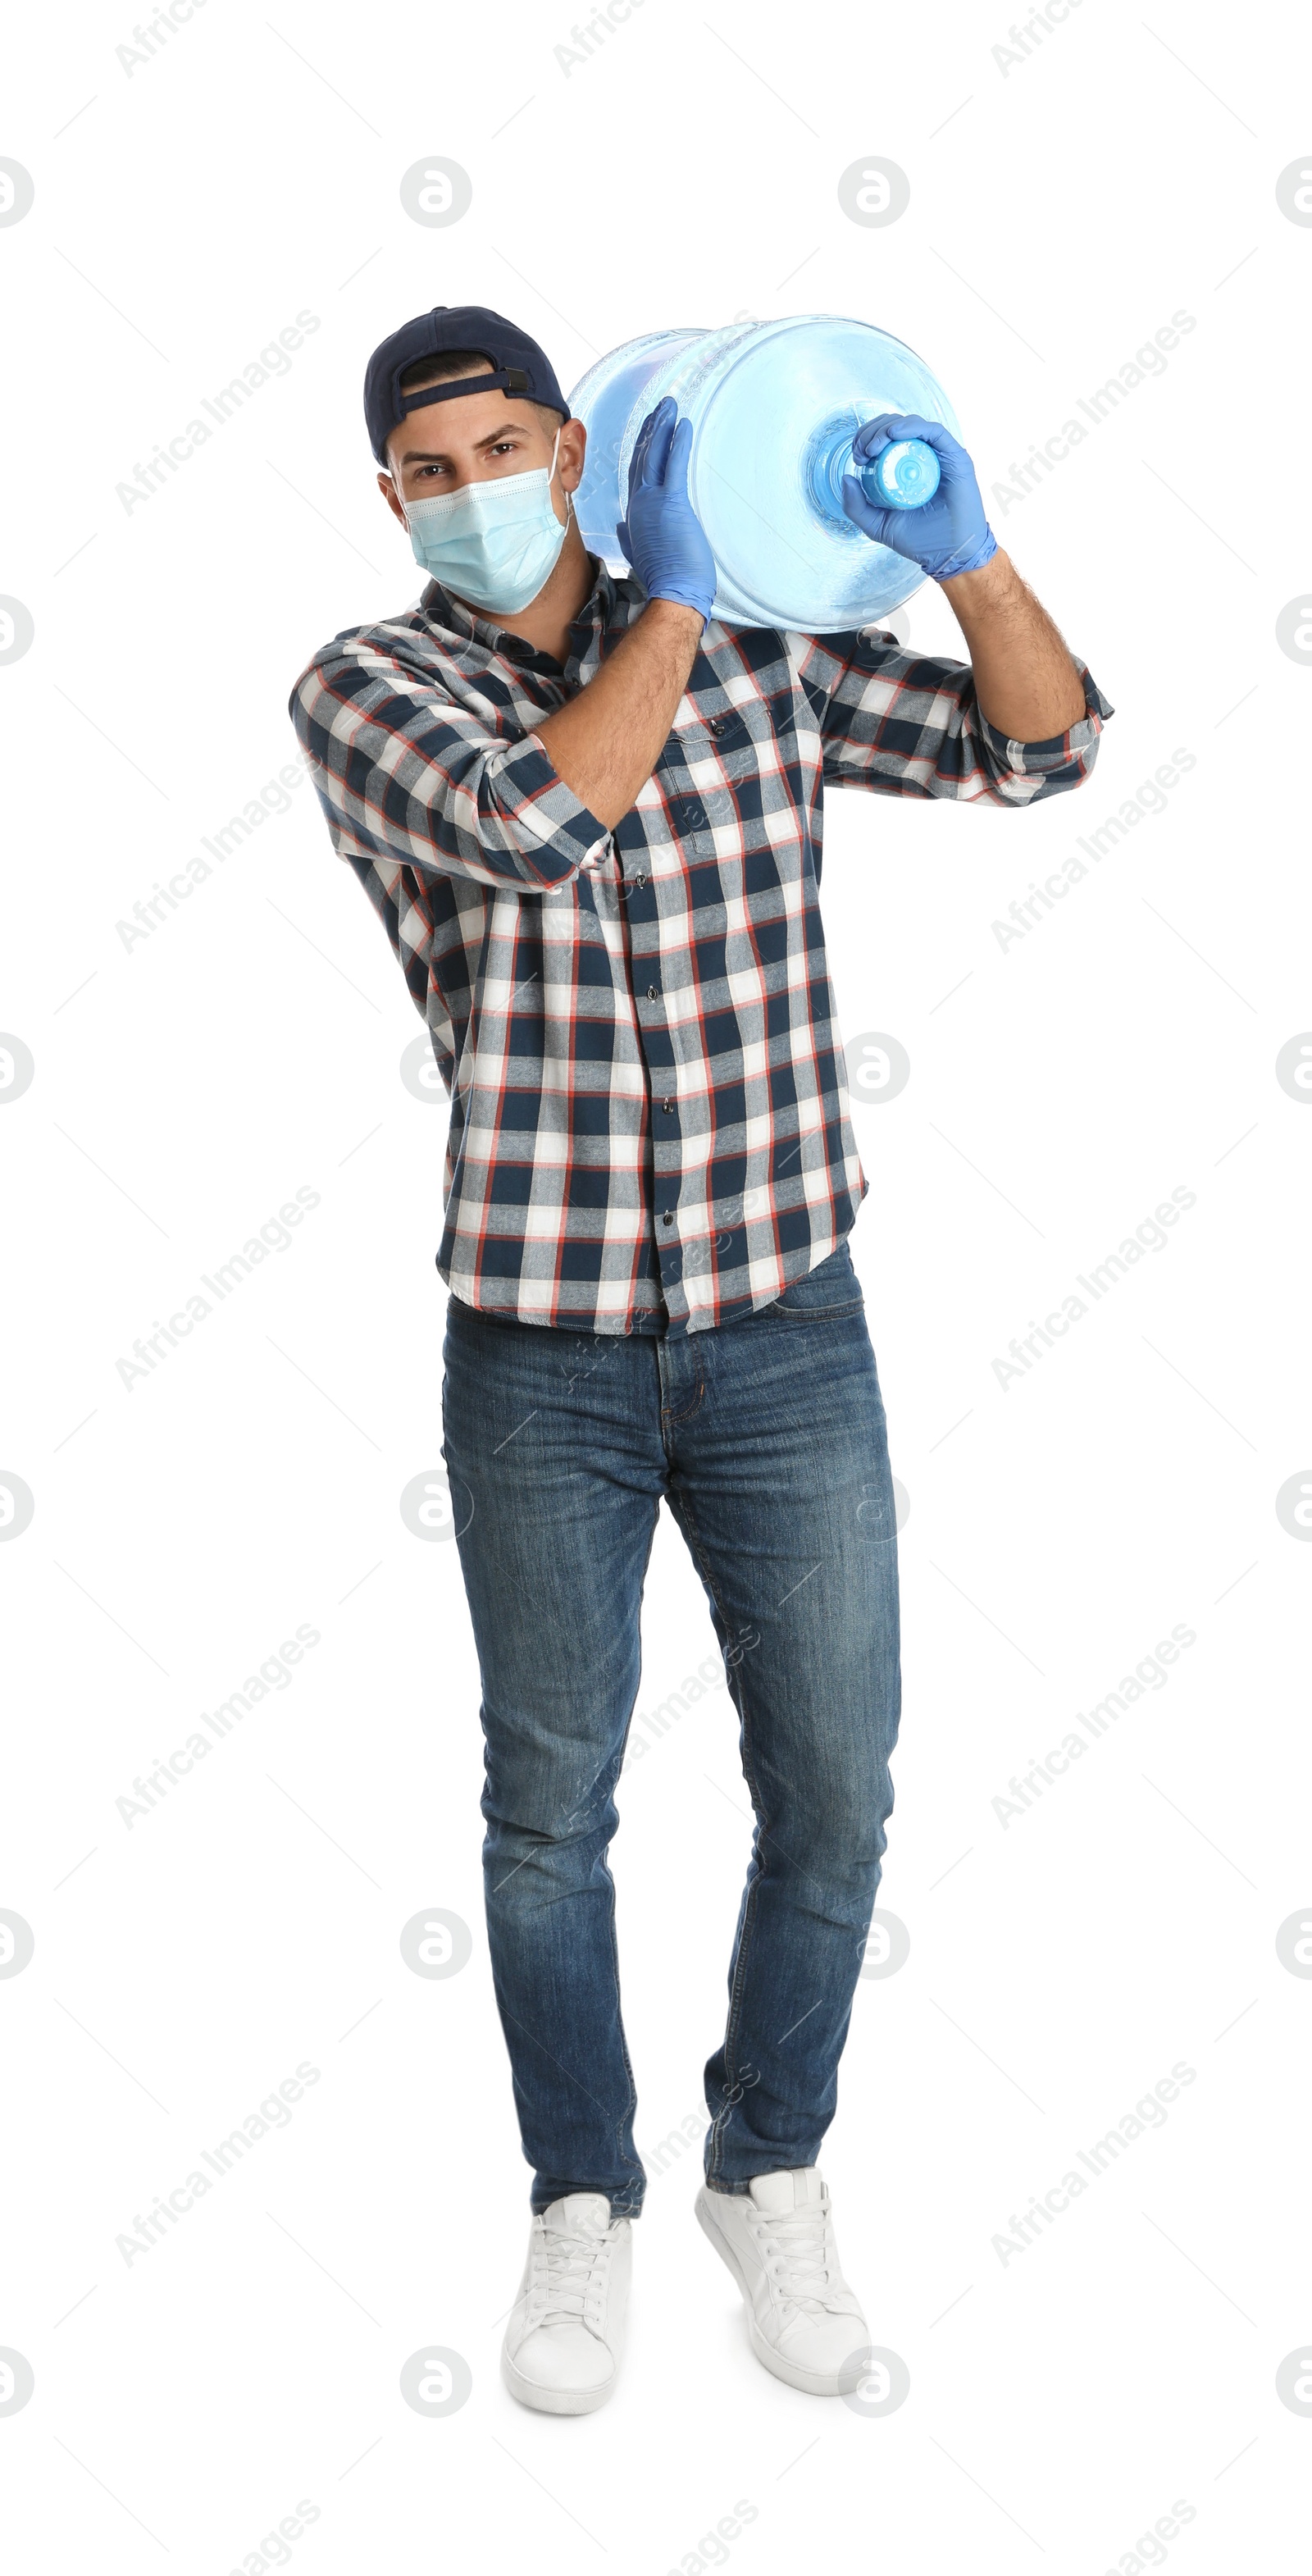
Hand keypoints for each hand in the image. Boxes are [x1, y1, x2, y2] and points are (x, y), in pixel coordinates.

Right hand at [617, 396, 716, 622]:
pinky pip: (674, 465)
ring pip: (655, 455)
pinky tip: (684, 424)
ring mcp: (653, 502)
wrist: (673, 594)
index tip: (649, 430)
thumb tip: (621, 527)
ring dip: (663, 428)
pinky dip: (678, 443)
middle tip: (661, 407)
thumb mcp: (641, 555)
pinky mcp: (671, 503)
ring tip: (671, 406)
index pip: (637, 475)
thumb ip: (630, 538)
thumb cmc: (664, 579)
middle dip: (652, 430)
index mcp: (636, 515)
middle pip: (644, 458)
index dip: (643, 450)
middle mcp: (640, 504)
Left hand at [841, 412, 996, 583]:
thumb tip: (846, 478)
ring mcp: (939, 455)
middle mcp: (923, 457)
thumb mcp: (877, 525)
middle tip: (863, 452)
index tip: (858, 456)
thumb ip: (857, 506)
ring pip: (911, 424)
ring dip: (887, 429)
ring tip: (873, 447)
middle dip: (872, 432)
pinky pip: (933, 431)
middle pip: (895, 427)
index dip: (866, 438)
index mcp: (906, 468)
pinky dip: (912, 427)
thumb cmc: (919, 540)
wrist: (949, 554)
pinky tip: (894, 434)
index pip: (884, 439)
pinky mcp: (954, 455)